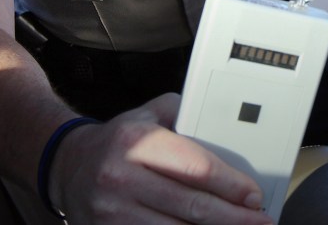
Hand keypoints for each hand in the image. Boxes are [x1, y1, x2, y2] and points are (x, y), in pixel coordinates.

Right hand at [51, 93, 271, 223]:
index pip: (195, 167)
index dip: (230, 185)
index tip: (254, 195)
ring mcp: (112, 213)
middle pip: (191, 206)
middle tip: (260, 221)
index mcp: (136, 141)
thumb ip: (185, 114)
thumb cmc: (119, 140)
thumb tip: (227, 131)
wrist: (67, 166)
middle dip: (233, 217)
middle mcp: (121, 178)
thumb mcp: (148, 114)